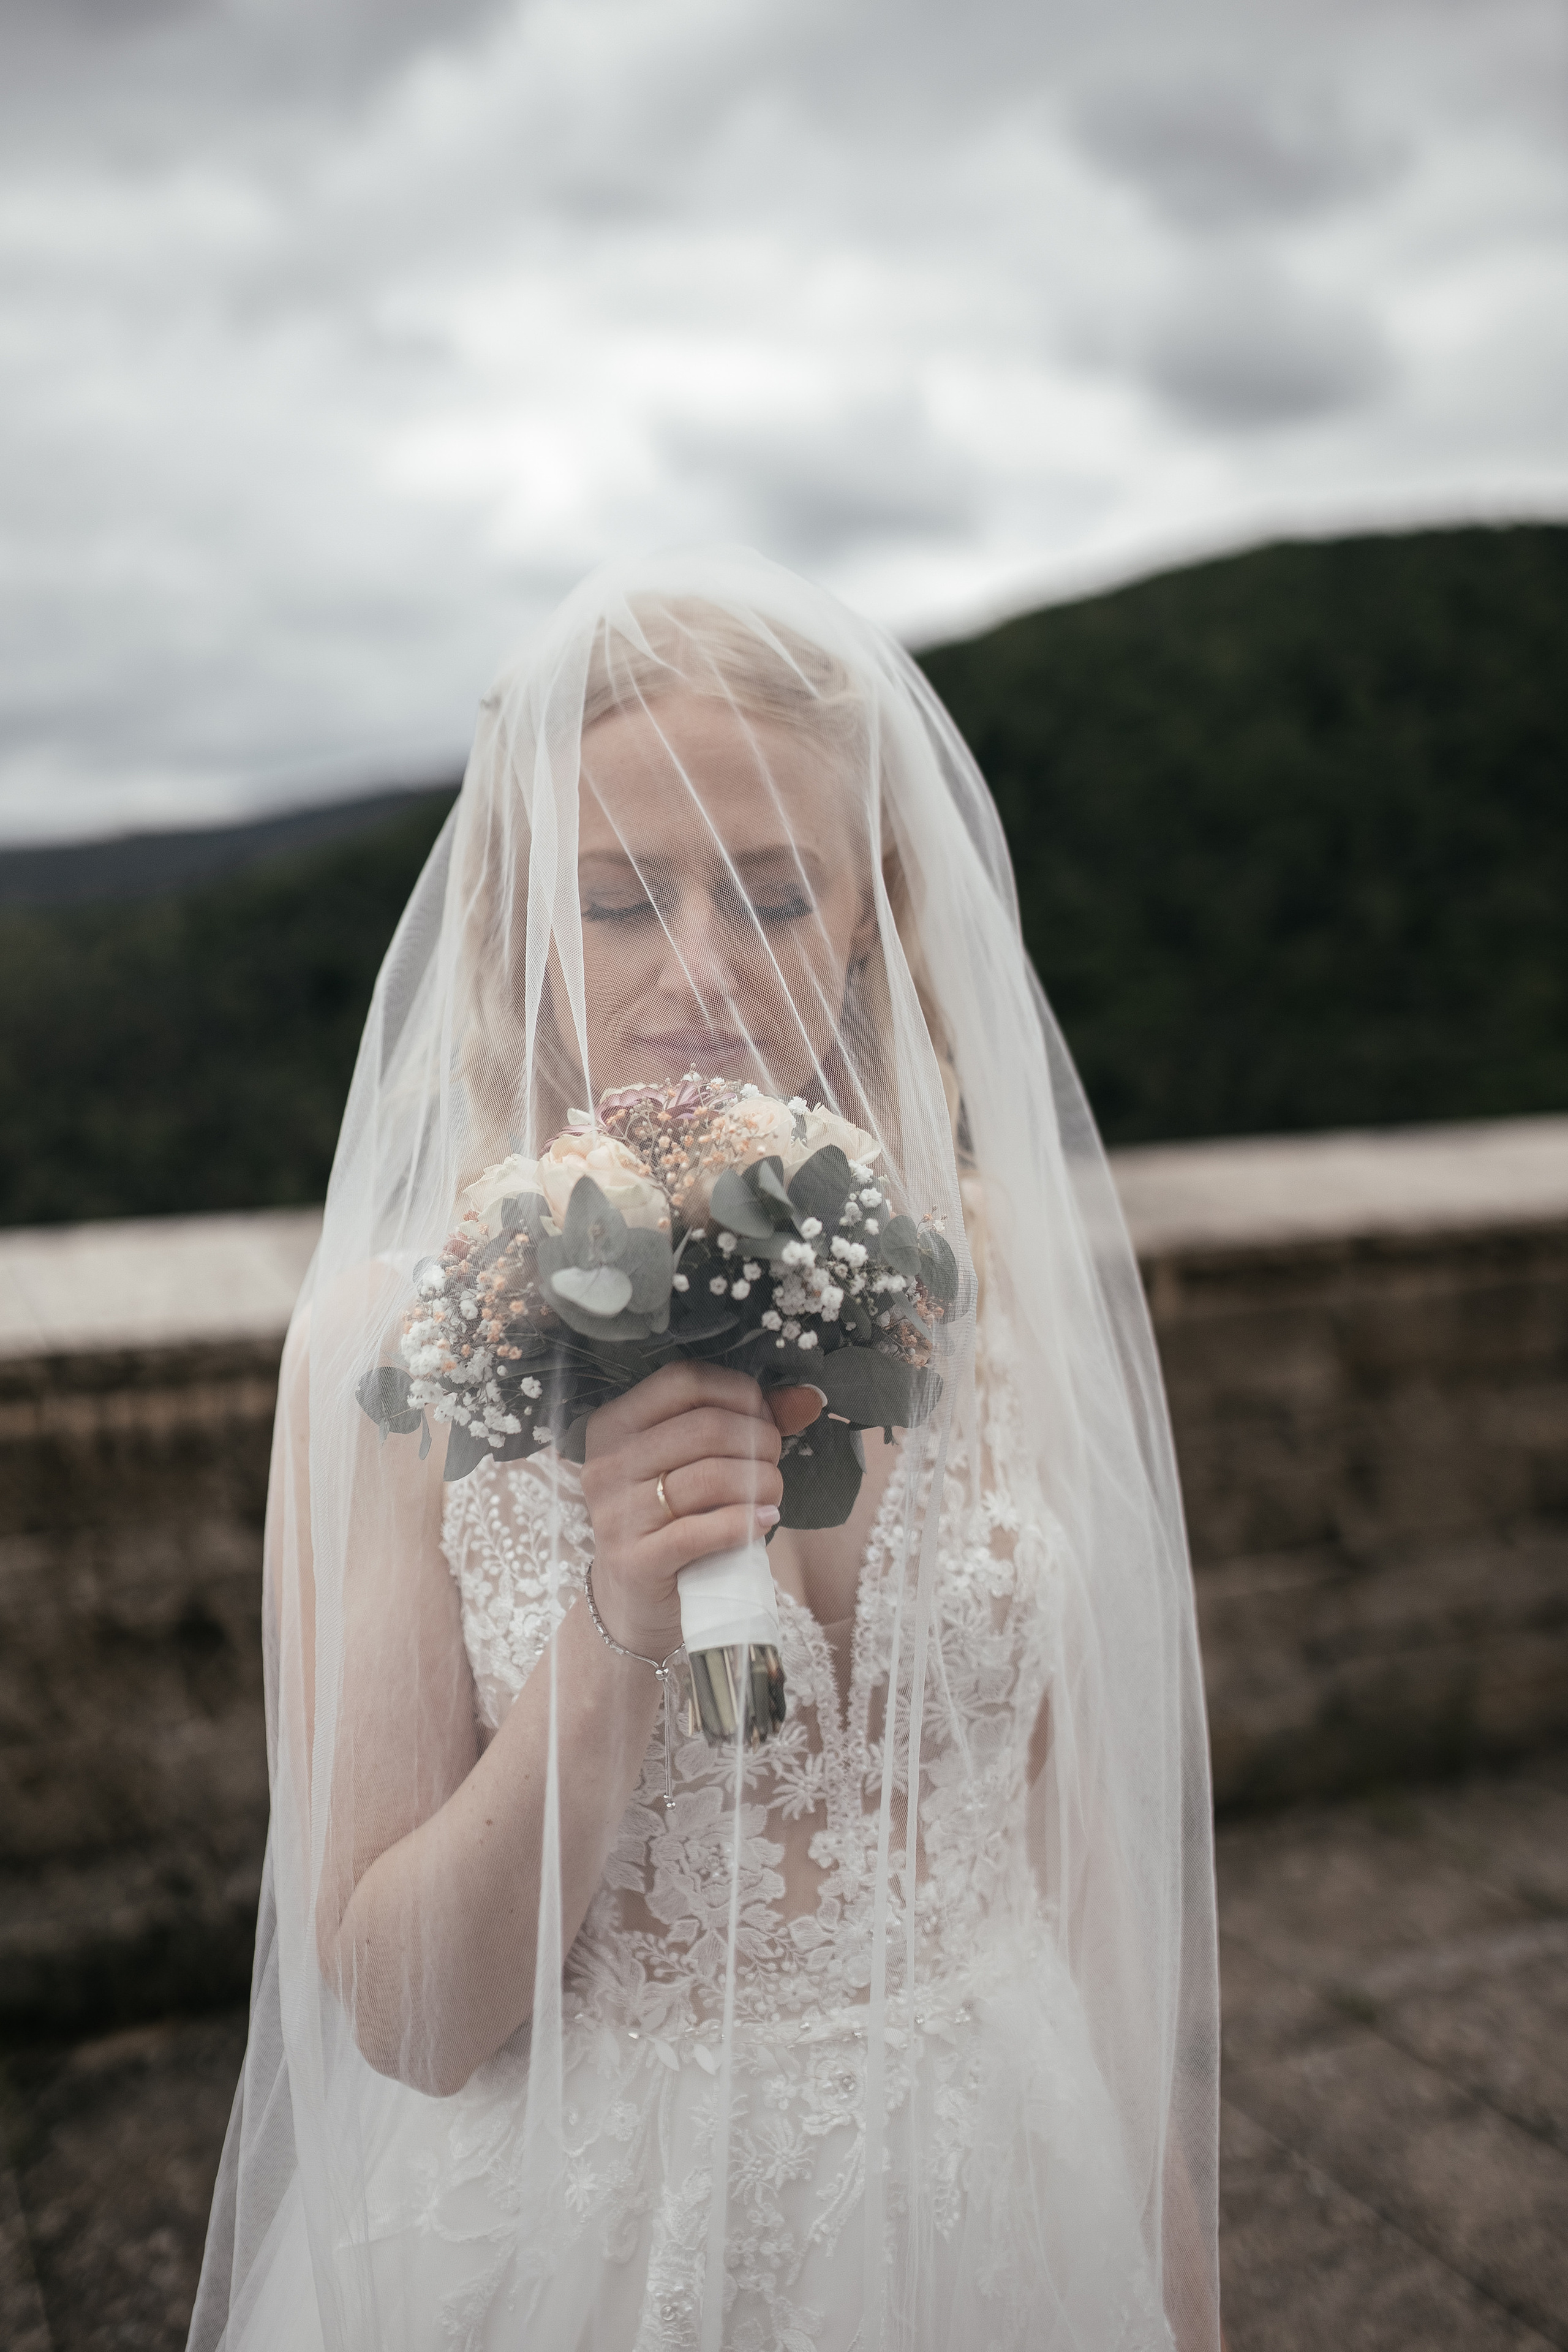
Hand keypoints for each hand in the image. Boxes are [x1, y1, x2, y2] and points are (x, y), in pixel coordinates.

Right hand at [580, 1367, 822, 1657]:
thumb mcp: (696, 1462)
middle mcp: (607, 1462)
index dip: (738, 1393)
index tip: (764, 1418)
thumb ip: (748, 1422)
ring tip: (771, 1495)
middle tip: (773, 1464)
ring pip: (711, 1477)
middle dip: (759, 1442)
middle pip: (705, 1427)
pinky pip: (702, 1531)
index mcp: (615, 1423)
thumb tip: (809, 1398)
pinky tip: (764, 1522)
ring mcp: (617, 1513)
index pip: (683, 1380)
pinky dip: (744, 1523)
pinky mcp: (635, 1560)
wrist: (635, 1599)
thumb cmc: (671, 1518)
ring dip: (761, 1484)